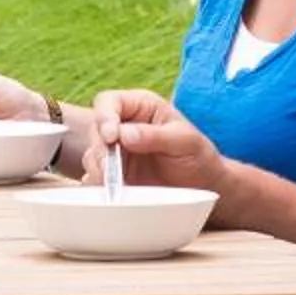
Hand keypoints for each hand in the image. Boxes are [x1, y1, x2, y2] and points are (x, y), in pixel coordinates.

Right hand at [87, 89, 222, 192]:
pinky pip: (96, 177)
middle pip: (96, 129)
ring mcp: (117, 151)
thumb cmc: (198, 156)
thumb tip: (123, 134)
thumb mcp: (185, 142)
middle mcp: (124, 125)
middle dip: (101, 149)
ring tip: (116, 184)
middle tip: (110, 168)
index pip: (110, 102)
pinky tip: (112, 192)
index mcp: (141, 107)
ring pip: (92, 154)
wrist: (203, 187)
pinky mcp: (114, 175)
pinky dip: (100, 185)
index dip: (105, 116)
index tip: (111, 137)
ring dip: (99, 169)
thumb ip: (155, 136)